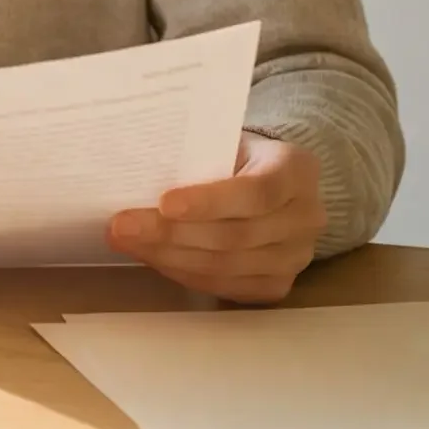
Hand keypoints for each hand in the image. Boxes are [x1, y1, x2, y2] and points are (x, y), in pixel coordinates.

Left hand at [107, 133, 324, 303]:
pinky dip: (185, 274)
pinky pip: (226, 287)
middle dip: (172, 233)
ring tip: (128, 241)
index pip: (257, 191)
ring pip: (227, 266)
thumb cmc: (238, 156)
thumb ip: (196, 156)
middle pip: (236, 236)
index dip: (209, 201)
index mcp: (298, 169)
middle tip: (121, 225)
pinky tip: (154, 257)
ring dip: (170, 257)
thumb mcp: (226, 140)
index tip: (163, 202)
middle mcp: (307, 216)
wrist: (274, 184)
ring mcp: (297, 257)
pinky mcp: (279, 285)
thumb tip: (134, 175)